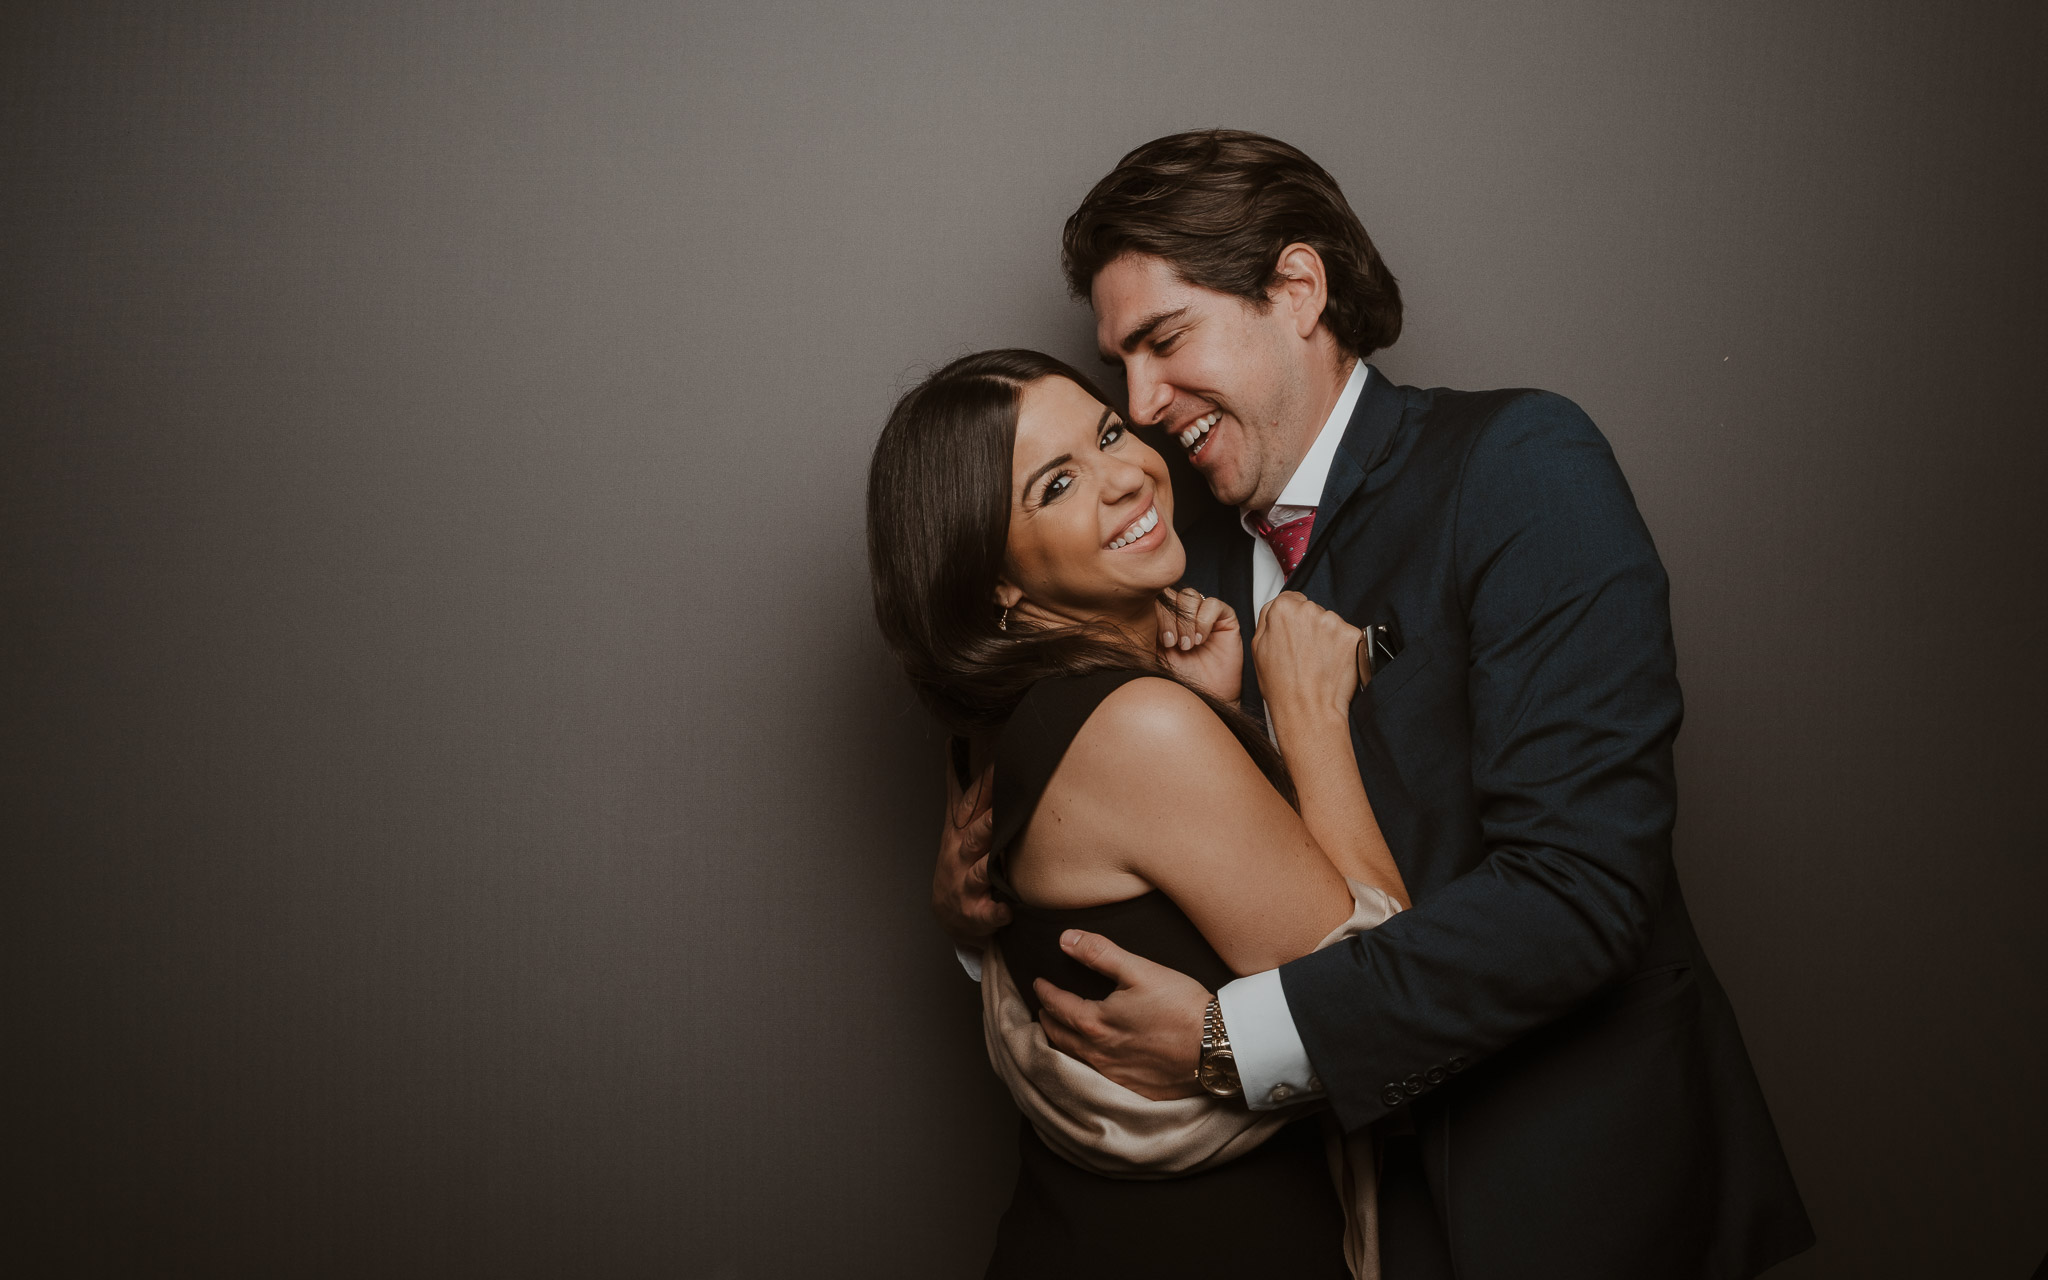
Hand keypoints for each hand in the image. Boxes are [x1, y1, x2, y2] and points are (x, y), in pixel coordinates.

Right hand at [932, 748, 1006, 947]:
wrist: (949, 912)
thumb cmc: (958, 859)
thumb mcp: (955, 822)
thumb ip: (958, 785)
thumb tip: (951, 743)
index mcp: (960, 831)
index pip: (973, 804)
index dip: (986, 785)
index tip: (1002, 764)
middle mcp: (961, 855)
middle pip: (976, 835)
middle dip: (988, 822)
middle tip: (1007, 806)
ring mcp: (966, 884)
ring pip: (978, 872)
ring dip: (989, 865)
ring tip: (1000, 858)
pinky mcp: (975, 913)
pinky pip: (987, 913)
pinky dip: (996, 912)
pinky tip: (1007, 911)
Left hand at [1033, 930, 1210, 1100]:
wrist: (1216, 1047)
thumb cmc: (1180, 1005)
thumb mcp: (1140, 969)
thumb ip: (1099, 953)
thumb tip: (1065, 939)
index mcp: (1095, 1022)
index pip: (1057, 1006)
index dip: (1044, 992)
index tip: (1038, 983)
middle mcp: (1098, 1054)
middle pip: (1058, 1036)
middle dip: (1046, 1019)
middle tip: (1042, 1009)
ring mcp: (1114, 1075)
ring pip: (1073, 1059)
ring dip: (1060, 1043)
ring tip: (1059, 1031)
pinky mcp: (1132, 1089)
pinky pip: (1096, 1078)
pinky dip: (1084, 1064)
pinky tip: (1091, 1059)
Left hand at [1155, 587, 1241, 702]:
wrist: (1202, 698)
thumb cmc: (1177, 681)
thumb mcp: (1153, 656)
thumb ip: (1144, 633)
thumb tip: (1132, 613)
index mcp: (1161, 618)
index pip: (1153, 599)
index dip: (1155, 614)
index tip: (1160, 641)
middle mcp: (1181, 613)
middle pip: (1170, 593)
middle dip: (1169, 618)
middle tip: (1172, 644)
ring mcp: (1202, 614)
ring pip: (1190, 595)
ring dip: (1187, 621)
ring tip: (1187, 645)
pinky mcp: (1224, 618)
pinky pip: (1213, 603)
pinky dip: (1204, 620)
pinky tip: (1201, 640)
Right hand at [1252, 591, 1363, 729]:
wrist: (1308, 710)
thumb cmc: (1282, 686)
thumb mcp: (1258, 649)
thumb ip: (1267, 620)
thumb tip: (1276, 608)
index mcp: (1282, 610)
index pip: (1291, 599)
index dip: (1292, 618)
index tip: (1294, 632)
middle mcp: (1309, 610)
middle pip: (1312, 610)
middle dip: (1310, 627)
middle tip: (1304, 653)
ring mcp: (1333, 622)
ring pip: (1330, 622)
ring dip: (1327, 637)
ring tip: (1317, 662)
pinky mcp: (1352, 635)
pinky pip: (1347, 636)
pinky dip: (1342, 648)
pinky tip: (1331, 664)